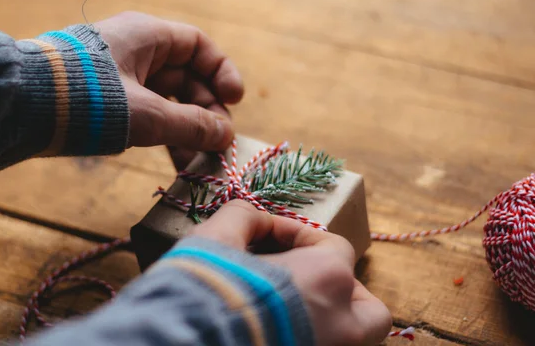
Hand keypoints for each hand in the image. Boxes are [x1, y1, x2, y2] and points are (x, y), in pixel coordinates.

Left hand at [94, 12, 243, 169]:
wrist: (23, 109)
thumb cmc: (90, 100)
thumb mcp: (148, 115)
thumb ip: (191, 125)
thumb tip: (226, 137)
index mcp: (147, 37)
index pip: (198, 46)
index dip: (222, 72)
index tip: (236, 100)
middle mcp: (137, 53)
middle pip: (187, 78)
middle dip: (206, 112)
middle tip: (219, 143)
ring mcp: (122, 79)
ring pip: (168, 102)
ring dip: (188, 131)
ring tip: (201, 162)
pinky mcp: (109, 103)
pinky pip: (149, 116)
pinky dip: (165, 137)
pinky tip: (178, 164)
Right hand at [190, 200, 391, 345]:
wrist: (181, 340)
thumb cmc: (207, 284)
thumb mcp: (219, 236)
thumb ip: (244, 216)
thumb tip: (252, 217)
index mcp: (327, 278)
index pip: (334, 248)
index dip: (300, 236)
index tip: (267, 235)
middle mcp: (340, 324)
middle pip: (369, 310)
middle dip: (346, 294)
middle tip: (309, 284)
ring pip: (356, 341)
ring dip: (338, 323)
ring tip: (300, 312)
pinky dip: (315, 339)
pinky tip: (279, 332)